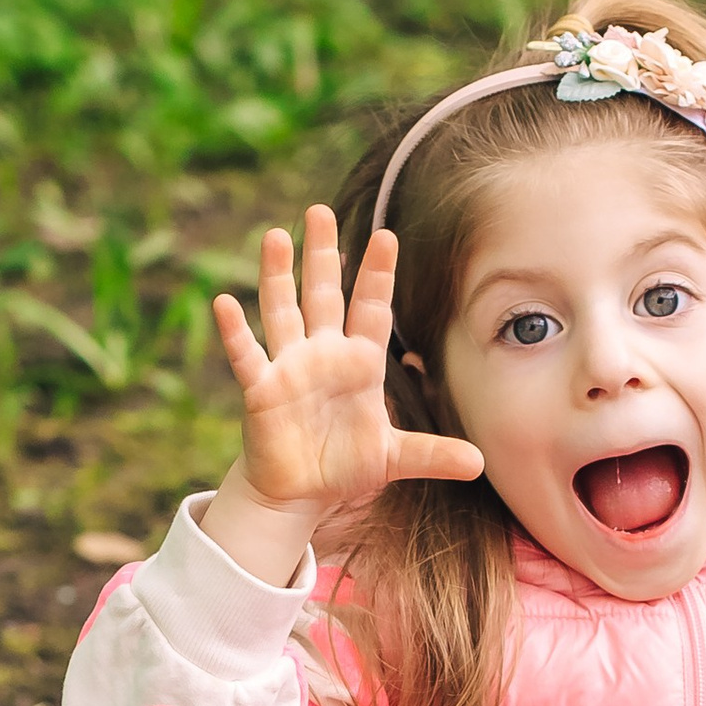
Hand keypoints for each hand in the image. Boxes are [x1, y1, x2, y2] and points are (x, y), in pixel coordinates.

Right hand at [203, 205, 483, 583]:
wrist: (300, 495)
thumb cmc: (344, 468)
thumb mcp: (394, 458)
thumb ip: (434, 453)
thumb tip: (480, 462)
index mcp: (358, 362)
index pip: (370, 308)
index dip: (376, 275)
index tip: (386, 236)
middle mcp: (322, 355)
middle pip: (322, 294)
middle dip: (320, 254)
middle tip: (319, 211)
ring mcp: (289, 368)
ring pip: (282, 312)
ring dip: (276, 276)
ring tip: (273, 236)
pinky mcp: (262, 392)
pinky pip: (247, 357)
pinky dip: (235, 332)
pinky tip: (225, 303)